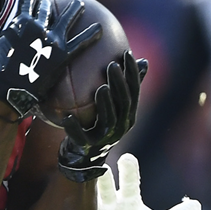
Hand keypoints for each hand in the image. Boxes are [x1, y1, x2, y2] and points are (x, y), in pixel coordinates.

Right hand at [0, 0, 100, 117]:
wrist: (5, 90)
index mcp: (20, 21)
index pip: (28, 1)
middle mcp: (38, 27)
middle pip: (47, 9)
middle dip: (51, 3)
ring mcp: (51, 40)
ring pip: (67, 19)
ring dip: (75, 10)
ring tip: (82, 4)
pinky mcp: (62, 55)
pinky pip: (81, 43)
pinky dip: (92, 35)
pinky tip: (101, 30)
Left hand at [58, 52, 146, 180]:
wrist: (85, 156)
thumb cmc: (99, 123)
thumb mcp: (114, 106)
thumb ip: (125, 86)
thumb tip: (143, 61)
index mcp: (128, 114)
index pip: (134, 90)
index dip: (132, 73)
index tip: (126, 53)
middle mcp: (121, 126)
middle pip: (124, 103)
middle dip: (119, 84)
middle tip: (112, 65)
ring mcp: (106, 137)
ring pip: (108, 119)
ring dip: (105, 104)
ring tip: (101, 88)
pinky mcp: (88, 146)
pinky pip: (81, 137)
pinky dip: (74, 128)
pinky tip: (67, 117)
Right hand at [73, 153, 200, 209]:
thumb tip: (198, 206)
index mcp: (127, 202)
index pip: (129, 183)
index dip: (129, 172)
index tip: (128, 158)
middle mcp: (108, 207)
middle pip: (104, 188)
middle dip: (101, 177)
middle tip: (99, 164)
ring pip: (85, 205)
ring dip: (80, 196)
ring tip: (72, 183)